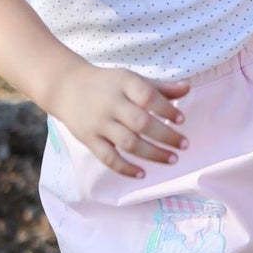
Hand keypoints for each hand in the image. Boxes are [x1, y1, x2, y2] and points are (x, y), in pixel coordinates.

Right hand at [52, 63, 190, 177]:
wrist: (66, 87)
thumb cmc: (106, 83)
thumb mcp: (130, 79)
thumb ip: (159, 87)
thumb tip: (187, 89)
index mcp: (123, 83)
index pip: (147, 96)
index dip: (166, 108)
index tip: (182, 119)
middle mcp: (111, 103)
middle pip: (140, 123)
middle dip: (165, 136)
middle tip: (184, 145)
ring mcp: (99, 123)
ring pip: (128, 142)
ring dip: (152, 153)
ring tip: (172, 159)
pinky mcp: (89, 139)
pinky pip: (108, 157)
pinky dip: (125, 168)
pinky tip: (143, 174)